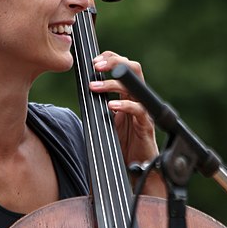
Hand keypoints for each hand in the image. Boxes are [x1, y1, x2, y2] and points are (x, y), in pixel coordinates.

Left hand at [90, 52, 165, 196]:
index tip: (93, 61)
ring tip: (94, 87)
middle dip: (114, 62)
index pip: (123, 68)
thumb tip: (81, 93)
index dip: (110, 59)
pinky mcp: (145, 125)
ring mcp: (143, 111)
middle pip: (133, 69)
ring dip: (113, 83)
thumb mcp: (105, 120)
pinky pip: (138, 110)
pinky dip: (125, 105)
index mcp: (128, 95)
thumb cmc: (121, 144)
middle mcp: (137, 99)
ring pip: (134, 86)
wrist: (137, 168)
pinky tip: (111, 106)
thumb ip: (98, 106)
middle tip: (96, 66)